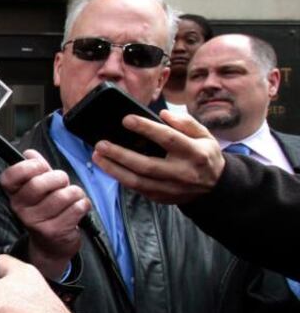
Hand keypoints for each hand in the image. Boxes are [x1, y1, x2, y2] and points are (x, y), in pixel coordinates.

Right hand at [0, 150, 88, 278]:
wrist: (51, 245)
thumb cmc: (47, 211)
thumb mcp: (39, 189)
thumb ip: (36, 169)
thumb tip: (29, 153)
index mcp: (14, 195)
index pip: (11, 176)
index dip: (28, 166)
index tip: (40, 167)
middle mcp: (21, 209)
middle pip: (39, 183)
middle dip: (58, 177)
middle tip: (62, 182)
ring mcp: (37, 221)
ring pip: (63, 195)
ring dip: (74, 192)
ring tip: (72, 197)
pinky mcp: (55, 230)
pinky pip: (77, 207)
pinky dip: (83, 204)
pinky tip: (77, 208)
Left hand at [92, 111, 223, 203]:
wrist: (216, 187)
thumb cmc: (205, 155)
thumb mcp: (204, 135)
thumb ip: (185, 122)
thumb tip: (162, 114)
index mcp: (195, 153)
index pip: (168, 138)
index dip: (146, 128)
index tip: (126, 119)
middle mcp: (182, 173)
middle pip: (146, 165)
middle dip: (120, 154)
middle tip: (101, 144)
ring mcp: (171, 189)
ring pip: (137, 181)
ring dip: (114, 169)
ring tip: (97, 156)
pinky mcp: (162, 198)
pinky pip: (137, 189)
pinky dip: (121, 178)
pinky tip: (108, 167)